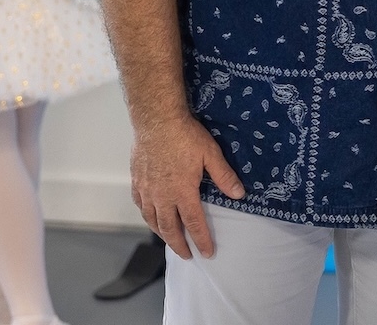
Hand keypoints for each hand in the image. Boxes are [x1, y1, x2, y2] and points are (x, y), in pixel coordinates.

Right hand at [130, 113, 245, 259]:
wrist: (156, 120)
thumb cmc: (186, 136)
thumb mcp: (211, 154)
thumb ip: (224, 176)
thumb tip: (239, 194)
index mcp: (182, 192)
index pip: (194, 224)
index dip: (201, 240)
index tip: (207, 253)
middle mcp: (162, 197)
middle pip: (170, 229)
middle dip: (179, 245)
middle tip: (187, 256)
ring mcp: (146, 190)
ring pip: (152, 220)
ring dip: (162, 233)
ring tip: (170, 240)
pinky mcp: (136, 181)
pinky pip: (140, 205)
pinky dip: (147, 216)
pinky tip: (150, 216)